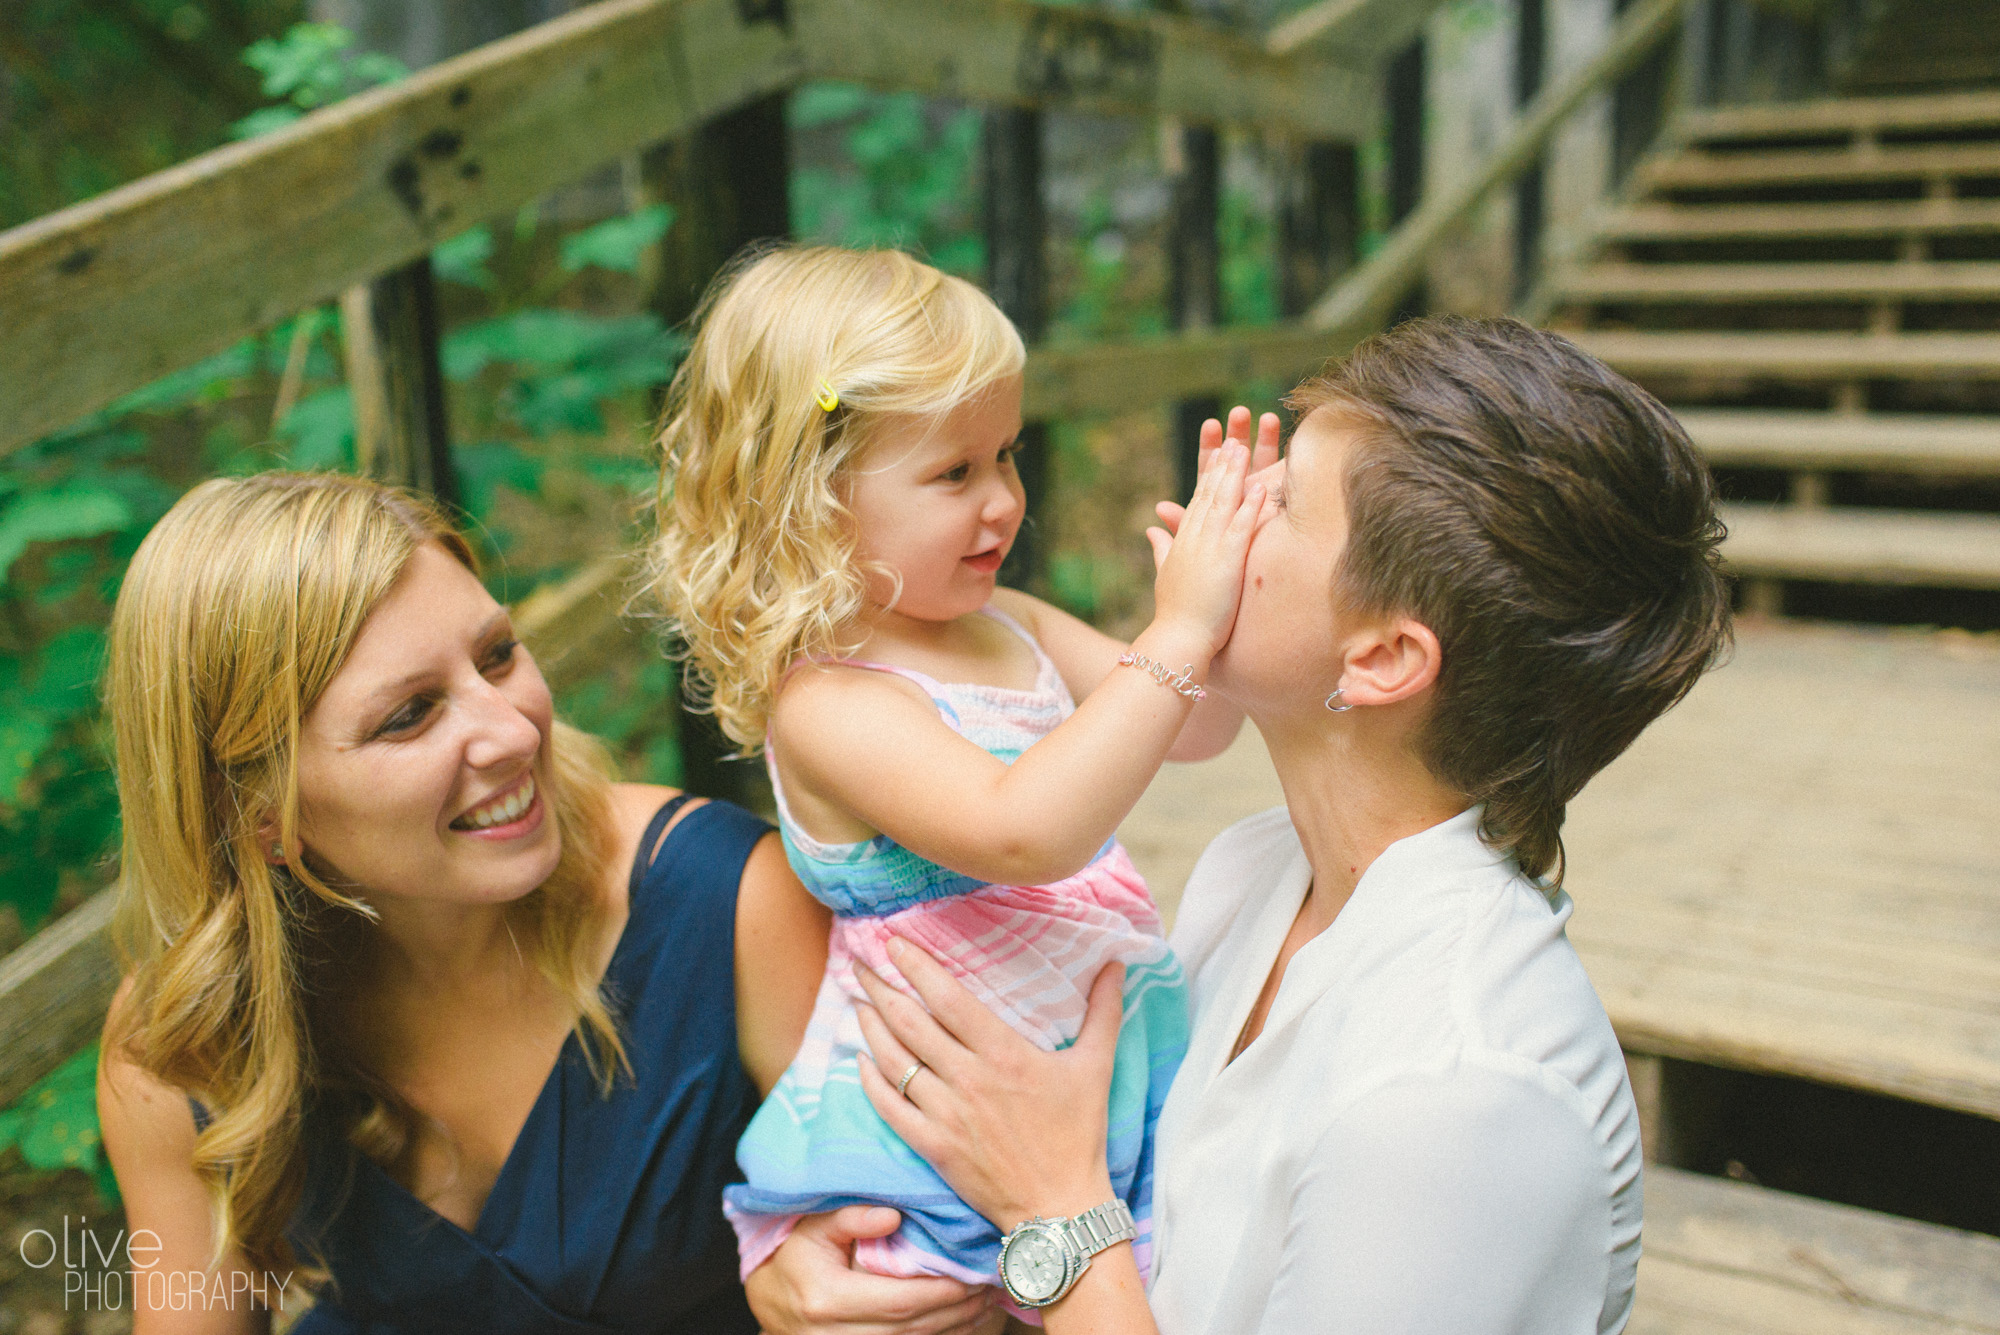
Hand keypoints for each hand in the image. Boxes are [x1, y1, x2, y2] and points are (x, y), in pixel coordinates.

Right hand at [745, 1206, 1003, 1334]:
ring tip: (984, 1304)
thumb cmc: (797, 1252)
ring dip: (952, 1328)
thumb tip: (892, 1217)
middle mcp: (833, 1334)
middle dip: (955, 1312)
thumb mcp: (815, 1225)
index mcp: (828, 1299)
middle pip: (911, 1329)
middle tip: (989, 1289)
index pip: (898, 1302)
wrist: (770, 1297)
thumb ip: (851, 1217)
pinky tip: (959, 1322)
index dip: (940, 1293)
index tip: (972, 1277)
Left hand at [854, 938, 1124, 1232]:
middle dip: (880, 988)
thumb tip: (1117, 965)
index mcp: (1003, 1054)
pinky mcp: (932, 1145)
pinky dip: (870, 1080)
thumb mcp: (1095, 1067)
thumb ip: (1103, 1012)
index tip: (893, 943)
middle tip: (860, 962)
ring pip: (894, 1061)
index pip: (948, 999)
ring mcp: (945, 1114)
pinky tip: (860, 1059)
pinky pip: (889, 1107)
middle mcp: (968, 1079)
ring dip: (870, 1027)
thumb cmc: (1078, 1135)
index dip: (917, 968)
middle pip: (910, 1023)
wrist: (1060, 1207)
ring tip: (859, 1000)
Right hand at [1143, 409, 1270, 659]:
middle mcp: (1195, 538)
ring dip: (1236, 473)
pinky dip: (1252, 506)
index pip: (1198, 498)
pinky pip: (1242, 527)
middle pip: (1210, 491)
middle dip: (1223, 462)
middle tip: (1233, 433)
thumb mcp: (1166, 575)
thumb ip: (1161, 548)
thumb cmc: (1174, 614)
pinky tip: (1262, 486)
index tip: (1219, 450)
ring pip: (1225, 501)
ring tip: (1245, 447)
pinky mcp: (1227, 561)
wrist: (1177, 639)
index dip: (1209, 472)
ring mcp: (1210, 547)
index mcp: (1183, 541)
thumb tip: (1152, 529)